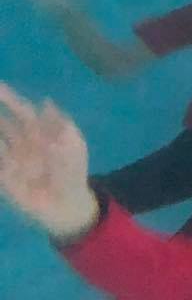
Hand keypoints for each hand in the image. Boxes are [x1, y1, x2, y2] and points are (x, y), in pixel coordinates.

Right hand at [0, 84, 98, 240]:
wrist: (67, 203)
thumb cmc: (73, 172)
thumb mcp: (74, 146)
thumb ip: (61, 125)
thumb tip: (46, 101)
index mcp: (40, 131)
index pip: (23, 110)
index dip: (11, 98)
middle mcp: (22, 141)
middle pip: (4, 122)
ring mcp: (12, 158)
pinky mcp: (4, 176)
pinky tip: (1, 149)